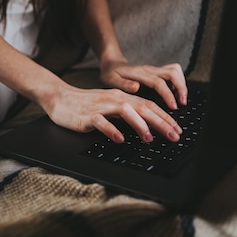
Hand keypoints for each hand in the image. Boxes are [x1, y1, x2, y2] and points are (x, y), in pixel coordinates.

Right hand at [44, 83, 183, 143]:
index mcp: (121, 97)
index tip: (177, 129)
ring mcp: (101, 107)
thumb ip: (126, 113)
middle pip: (142, 107)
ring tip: (150, 138)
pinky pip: (102, 122)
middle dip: (161, 122)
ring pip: (125, 111)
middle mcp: (114, 99)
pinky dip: (112, 130)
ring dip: (140, 124)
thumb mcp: (109, 106)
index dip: (164, 117)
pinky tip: (120, 139)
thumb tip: (147, 126)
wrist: (59, 98)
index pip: (148, 105)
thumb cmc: (84, 105)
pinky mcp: (87, 116)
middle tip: (174, 135)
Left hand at [100, 61, 187, 109]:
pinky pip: (173, 72)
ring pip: (175, 70)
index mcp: (139, 72)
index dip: (168, 94)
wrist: (111, 63)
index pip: (158, 82)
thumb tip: (136, 87)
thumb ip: (123, 84)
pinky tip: (176, 94)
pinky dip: (178, 82)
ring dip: (182, 84)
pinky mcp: (157, 71)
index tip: (173, 106)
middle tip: (182, 104)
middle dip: (181, 88)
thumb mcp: (110, 80)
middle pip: (172, 72)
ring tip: (182, 99)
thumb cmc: (110, 73)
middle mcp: (149, 69)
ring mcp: (154, 69)